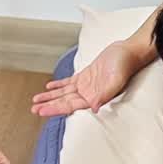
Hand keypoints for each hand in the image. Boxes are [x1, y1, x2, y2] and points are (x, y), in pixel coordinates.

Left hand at [30, 39, 146, 116]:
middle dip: (49, 105)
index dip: (54, 109)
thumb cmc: (124, 66)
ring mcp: (87, 85)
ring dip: (50, 96)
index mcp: (94, 97)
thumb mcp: (115, 80)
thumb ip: (105, 94)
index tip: (42, 111)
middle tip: (33, 109)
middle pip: (64, 102)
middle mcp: (89, 94)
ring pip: (64, 93)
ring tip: (36, 100)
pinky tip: (49, 87)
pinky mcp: (86, 75)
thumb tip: (94, 108)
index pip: (69, 106)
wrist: (129, 52)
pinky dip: (59, 85)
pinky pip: (69, 82)